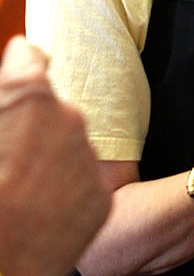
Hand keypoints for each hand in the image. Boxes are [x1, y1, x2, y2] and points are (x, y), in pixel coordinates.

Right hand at [0, 37, 110, 275]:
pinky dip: (66, 196)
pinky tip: (39, 217)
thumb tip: (18, 59)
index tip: (17, 70)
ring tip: (20, 196)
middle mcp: (69, 117)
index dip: (19, 65)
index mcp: (28, 94)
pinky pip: (84, 185)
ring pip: (71, 149)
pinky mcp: (102, 198)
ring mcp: (89, 158)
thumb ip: (4, 97)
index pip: (29, 57)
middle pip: (53, 110)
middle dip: (34, 128)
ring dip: (51, 163)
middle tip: (8, 162)